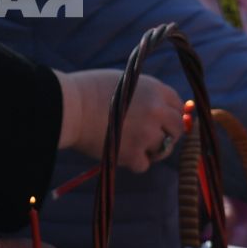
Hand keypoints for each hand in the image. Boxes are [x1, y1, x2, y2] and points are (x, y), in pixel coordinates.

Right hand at [55, 69, 185, 170]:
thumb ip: (145, 95)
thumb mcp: (123, 83)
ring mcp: (146, 133)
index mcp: (154, 89)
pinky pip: (144, 164)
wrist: (67, 106)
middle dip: (167, 134)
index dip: (170, 114)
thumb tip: (163, 112)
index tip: (162, 121)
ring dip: (151, 150)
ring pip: (164, 149)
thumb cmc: (87, 91)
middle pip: (178, 128)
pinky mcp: (133, 153)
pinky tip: (119, 153)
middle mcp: (156, 110)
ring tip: (130, 144)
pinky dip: (133, 162)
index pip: (178, 105)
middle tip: (150, 137)